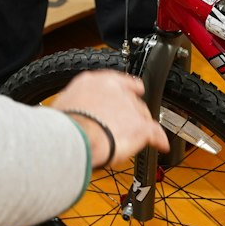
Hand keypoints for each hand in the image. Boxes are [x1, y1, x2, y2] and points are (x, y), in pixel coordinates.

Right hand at [51, 70, 168, 169]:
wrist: (74, 137)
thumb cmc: (62, 126)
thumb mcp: (62, 105)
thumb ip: (75, 104)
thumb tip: (70, 112)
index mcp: (93, 81)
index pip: (118, 80)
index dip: (125, 90)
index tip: (128, 94)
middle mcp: (115, 90)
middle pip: (132, 99)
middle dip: (130, 113)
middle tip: (122, 126)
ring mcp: (130, 107)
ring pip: (143, 116)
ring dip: (140, 127)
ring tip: (134, 139)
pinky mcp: (140, 126)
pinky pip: (156, 132)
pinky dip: (159, 140)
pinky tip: (161, 145)